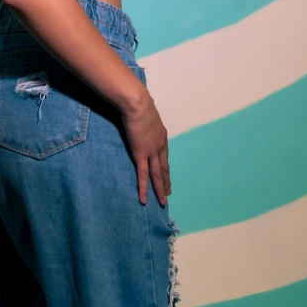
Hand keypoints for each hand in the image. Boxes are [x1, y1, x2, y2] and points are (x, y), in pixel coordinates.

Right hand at [120, 91, 171, 205]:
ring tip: (163, 201)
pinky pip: (142, 175)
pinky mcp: (141, 155)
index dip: (166, 167)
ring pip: (157, 175)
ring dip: (160, 189)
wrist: (138, 105)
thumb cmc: (140, 104)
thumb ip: (147, 120)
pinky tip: (144, 199)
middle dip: (166, 181)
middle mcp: (160, 146)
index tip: (167, 175)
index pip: (164, 156)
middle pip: (164, 168)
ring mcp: (152, 152)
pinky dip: (144, 188)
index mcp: (162, 136)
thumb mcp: (148, 114)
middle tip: (169, 193)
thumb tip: (143, 117)